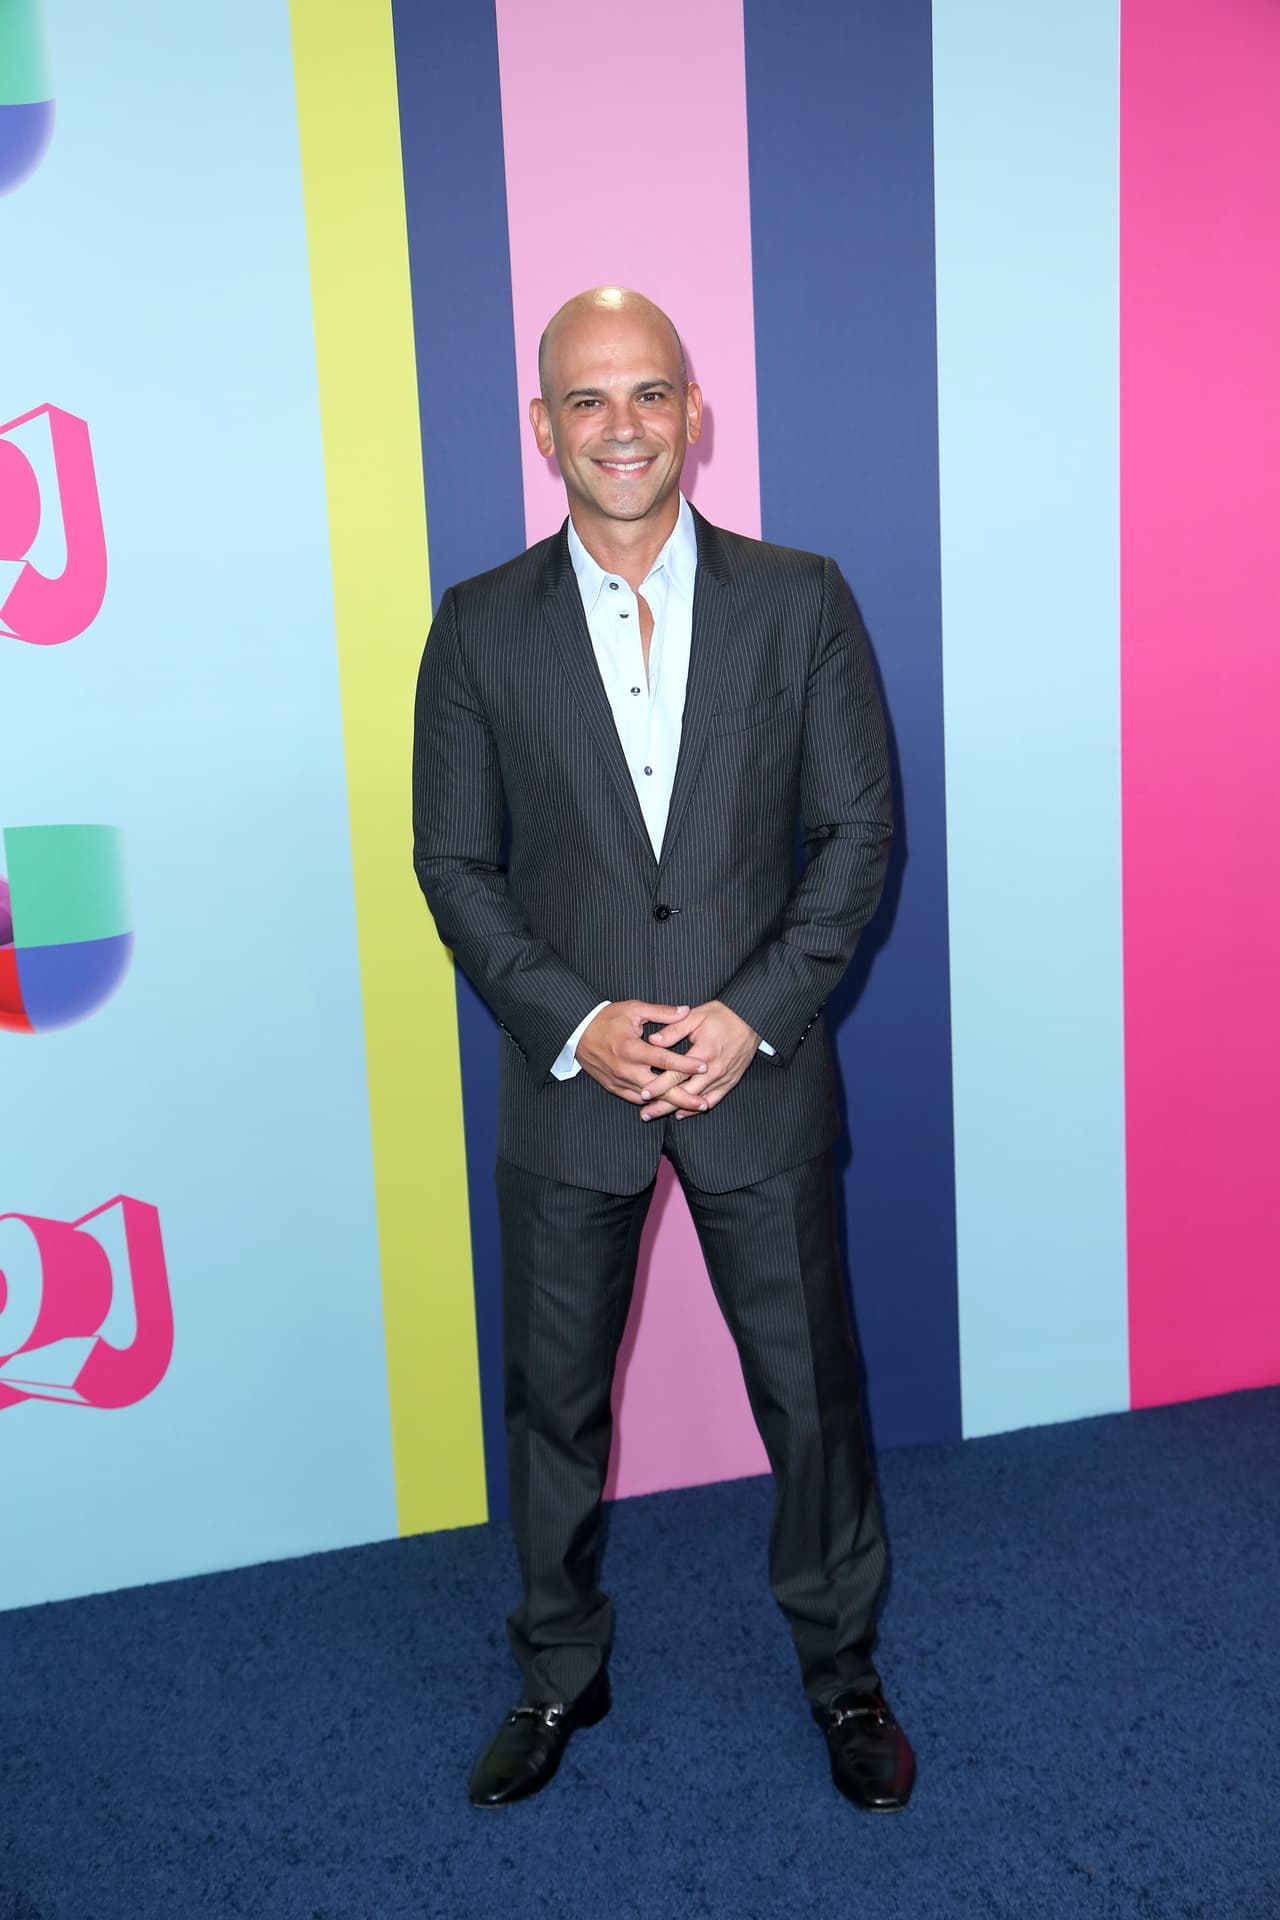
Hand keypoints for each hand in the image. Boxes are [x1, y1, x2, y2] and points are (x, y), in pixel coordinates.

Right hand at [575, 1002, 709, 1113]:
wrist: (577, 1032)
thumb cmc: (606, 1018)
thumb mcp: (633, 1009)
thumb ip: (661, 1012)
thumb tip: (685, 1011)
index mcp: (632, 1048)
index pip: (664, 1060)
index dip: (686, 1065)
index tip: (704, 1067)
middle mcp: (626, 1069)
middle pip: (659, 1088)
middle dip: (683, 1098)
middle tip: (703, 1104)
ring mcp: (619, 1081)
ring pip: (649, 1098)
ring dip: (670, 1104)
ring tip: (691, 1107)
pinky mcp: (613, 1087)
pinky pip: (636, 1099)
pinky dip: (652, 1103)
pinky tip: (666, 1105)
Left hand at [640, 1001, 758, 1119]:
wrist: (750, 1019)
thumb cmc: (721, 1016)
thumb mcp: (695, 1017)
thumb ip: (673, 1029)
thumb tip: (653, 1040)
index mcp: (704, 1053)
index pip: (677, 1074)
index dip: (659, 1085)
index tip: (644, 1093)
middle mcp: (714, 1070)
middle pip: (685, 1093)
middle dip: (664, 1104)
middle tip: (645, 1113)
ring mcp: (724, 1078)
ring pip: (697, 1100)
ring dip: (676, 1109)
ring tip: (657, 1114)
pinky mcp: (730, 1081)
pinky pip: (712, 1100)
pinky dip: (696, 1109)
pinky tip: (681, 1113)